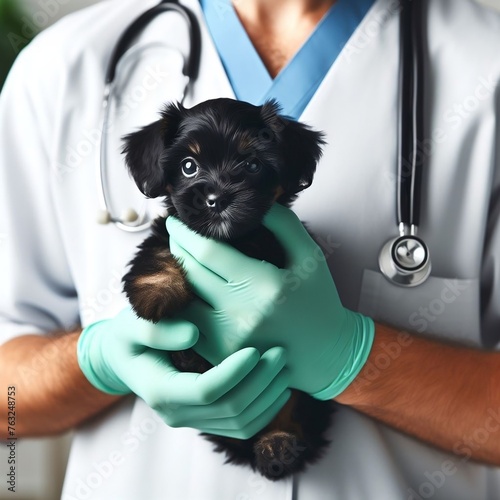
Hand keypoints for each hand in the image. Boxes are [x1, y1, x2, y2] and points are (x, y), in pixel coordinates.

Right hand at [77, 308, 290, 437]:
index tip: (255, 348)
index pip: (206, 391)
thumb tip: (194, 334)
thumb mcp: (131, 324)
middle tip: (280, 353)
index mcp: (159, 390)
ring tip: (285, 369)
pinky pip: (240, 426)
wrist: (125, 357)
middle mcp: (176, 413)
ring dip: (268, 398)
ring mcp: (192, 420)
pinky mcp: (204, 418)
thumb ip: (155, 329)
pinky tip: (278, 387)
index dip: (234, 372)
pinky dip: (264, 409)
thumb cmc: (129, 335)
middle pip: (229, 408)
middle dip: (260, 382)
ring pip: (240, 423)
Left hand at [167, 204, 374, 399]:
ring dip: (176, 276)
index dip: (185, 234)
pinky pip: (188, 325)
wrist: (327, 352)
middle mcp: (241, 314)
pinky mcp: (221, 356)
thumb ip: (284, 224)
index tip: (174, 221)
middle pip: (190, 273)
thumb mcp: (309, 256)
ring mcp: (228, 339)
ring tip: (179, 258)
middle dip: (176, 248)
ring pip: (183, 301)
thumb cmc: (318, 300)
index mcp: (263, 286)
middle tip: (174, 234)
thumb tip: (254, 201)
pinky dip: (184, 304)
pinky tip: (188, 289)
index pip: (208, 253)